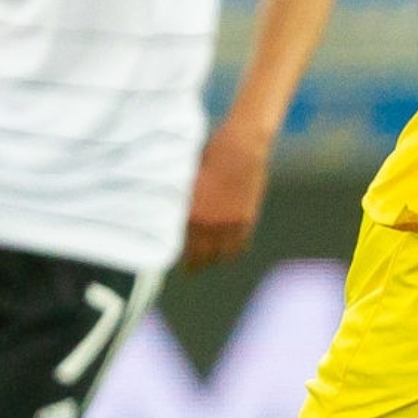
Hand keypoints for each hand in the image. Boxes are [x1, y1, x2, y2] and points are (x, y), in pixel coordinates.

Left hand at [184, 120, 272, 268]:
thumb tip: (170, 214)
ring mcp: (231, 223)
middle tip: (192, 268)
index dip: (181, 258)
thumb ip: (181, 202)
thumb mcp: (186, 180)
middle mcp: (211, 224)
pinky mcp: (247, 219)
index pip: (184, 248)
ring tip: (210, 260)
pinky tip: (227, 249)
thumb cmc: (209, 156)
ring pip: (224, 254)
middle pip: (204, 256)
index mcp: (192, 214)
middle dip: (197, 264)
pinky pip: (240, 244)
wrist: (241, 148)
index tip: (177, 263)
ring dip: (216, 258)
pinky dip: (232, 250)